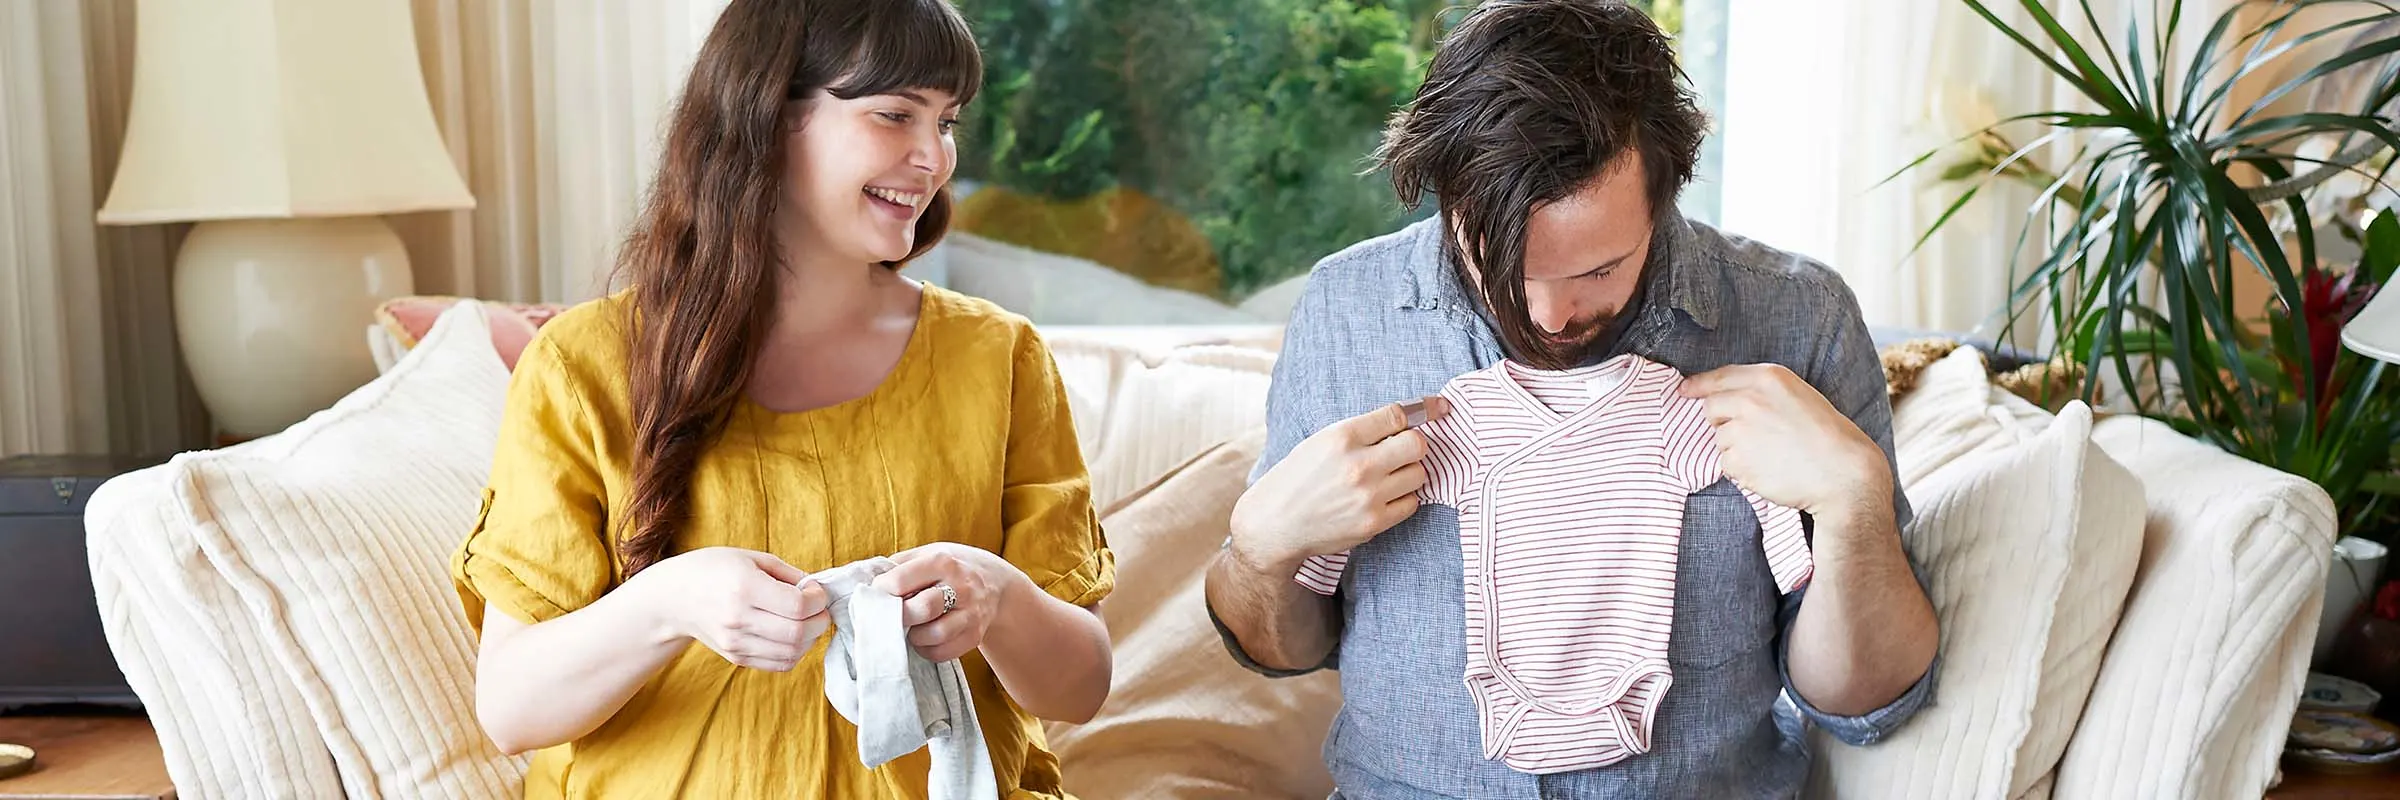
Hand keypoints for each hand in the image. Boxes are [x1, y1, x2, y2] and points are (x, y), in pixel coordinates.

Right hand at [629, 547, 829, 671]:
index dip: (818, 599)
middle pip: (799, 633)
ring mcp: (736, 642)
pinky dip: (796, 652)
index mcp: (744, 587)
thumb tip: (818, 590)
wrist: (674, 597)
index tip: (815, 591)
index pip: (798, 606)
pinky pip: (780, 664)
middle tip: (818, 608)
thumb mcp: (751, 558)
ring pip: (793, 653)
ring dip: (811, 638)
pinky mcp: (736, 657)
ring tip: (806, 621)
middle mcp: (738, 619)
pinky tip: (792, 635)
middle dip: (820, 620)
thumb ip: (789, 574)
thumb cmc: (714, 570)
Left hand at [872, 543, 1028, 662]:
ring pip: (934, 635)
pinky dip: (926, 649)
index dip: (880, 591)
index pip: (900, 580)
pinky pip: (942, 652)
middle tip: (891, 616)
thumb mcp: (929, 553)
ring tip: (911, 628)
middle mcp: (961, 586)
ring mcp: (970, 614)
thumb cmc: (950, 568)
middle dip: (899, 616)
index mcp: (943, 561)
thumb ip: (898, 566)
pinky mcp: (974, 636)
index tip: (875, 596)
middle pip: (921, 608)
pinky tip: (924, 638)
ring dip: (914, 636)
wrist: (995, 584)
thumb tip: (864, 583)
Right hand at [1229, 397, 1451, 567]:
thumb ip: (1361, 432)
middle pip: (1417, 444)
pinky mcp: (1374, 522)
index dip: (1423, 409)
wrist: (1274, 524)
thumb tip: (1407, 421)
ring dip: (1409, 472)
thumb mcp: (1320, 441)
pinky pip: (1412, 503)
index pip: (1398, 414)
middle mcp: (1358, 464)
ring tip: (1387, 476)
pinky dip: (1404, 498)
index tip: (1439, 408)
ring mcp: (1368, 496)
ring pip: (1419, 474)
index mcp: (1341, 436)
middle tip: (1402, 451)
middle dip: (1414, 445)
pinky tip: (1384, 496)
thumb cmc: (1296, 479)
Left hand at [1678, 364, 1890, 518]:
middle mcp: (1748, 399)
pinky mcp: (1736, 460)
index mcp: (1767, 377)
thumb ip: (1761, 391)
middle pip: (1711, 408)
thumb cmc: (1826, 436)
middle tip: (1754, 435)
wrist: (1841, 473)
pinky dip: (1741, 469)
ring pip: (1719, 439)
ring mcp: (1740, 430)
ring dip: (1736, 448)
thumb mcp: (1797, 395)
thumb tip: (1727, 397)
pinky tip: (1767, 469)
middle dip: (1723, 421)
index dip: (1699, 385)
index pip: (1719, 377)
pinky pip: (1726, 464)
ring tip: (1770, 454)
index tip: (1685, 390)